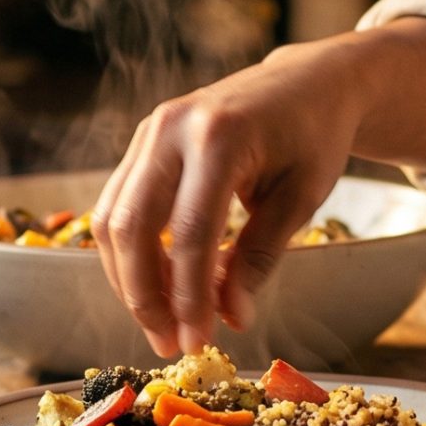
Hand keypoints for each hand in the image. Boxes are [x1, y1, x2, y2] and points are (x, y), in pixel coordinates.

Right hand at [88, 40, 371, 355]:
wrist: (307, 81)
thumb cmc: (313, 137)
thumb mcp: (301, 198)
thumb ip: (261, 256)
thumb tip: (231, 318)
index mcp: (220, 137)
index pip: (190, 232)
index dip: (188, 294)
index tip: (196, 341)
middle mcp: (172, 128)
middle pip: (134, 227)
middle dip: (145, 296)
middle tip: (168, 343)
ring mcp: (150, 130)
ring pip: (112, 219)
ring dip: (129, 280)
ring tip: (161, 323)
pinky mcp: (142, 141)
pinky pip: (117, 205)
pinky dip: (128, 253)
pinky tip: (154, 286)